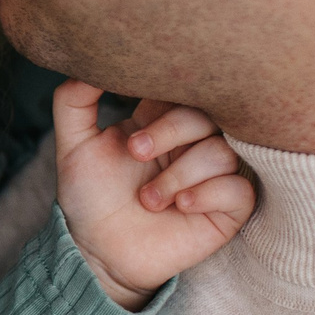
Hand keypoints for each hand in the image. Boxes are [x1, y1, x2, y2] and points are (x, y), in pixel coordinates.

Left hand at [52, 82, 255, 307]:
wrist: (98, 252)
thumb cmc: (90, 199)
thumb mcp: (73, 146)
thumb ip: (74, 101)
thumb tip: (89, 62)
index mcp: (162, 121)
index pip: (182, 90)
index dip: (162, 101)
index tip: (131, 124)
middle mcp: (192, 143)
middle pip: (207, 115)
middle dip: (170, 131)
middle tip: (135, 154)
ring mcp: (213, 175)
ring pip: (224, 152)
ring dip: (180, 174)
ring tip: (148, 199)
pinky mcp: (228, 209)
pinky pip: (241, 189)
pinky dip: (209, 194)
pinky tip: (180, 207)